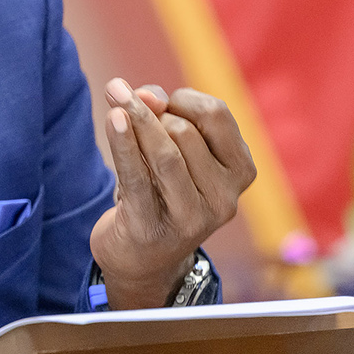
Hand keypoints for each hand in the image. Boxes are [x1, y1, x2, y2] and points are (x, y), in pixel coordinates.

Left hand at [90, 79, 255, 309]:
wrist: (141, 257)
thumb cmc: (158, 191)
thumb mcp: (171, 150)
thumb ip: (163, 113)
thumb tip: (144, 95)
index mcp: (241, 171)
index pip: (216, 115)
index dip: (182, 98)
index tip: (158, 103)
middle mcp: (225, 197)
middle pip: (185, 132)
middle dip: (151, 113)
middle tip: (127, 110)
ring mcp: (192, 218)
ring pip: (165, 153)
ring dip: (135, 120)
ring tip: (113, 96)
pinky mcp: (154, 228)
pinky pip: (136, 176)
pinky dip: (122, 142)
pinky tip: (112, 119)